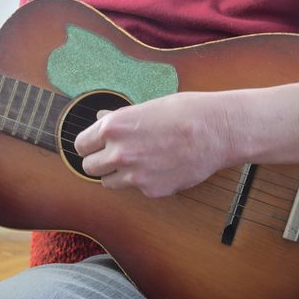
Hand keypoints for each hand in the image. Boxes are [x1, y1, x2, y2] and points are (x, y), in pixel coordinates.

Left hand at [74, 92, 233, 196]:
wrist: (217, 131)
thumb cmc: (186, 112)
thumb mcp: (147, 108)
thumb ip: (120, 120)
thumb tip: (101, 121)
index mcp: (114, 127)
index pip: (81, 145)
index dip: (89, 145)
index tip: (95, 146)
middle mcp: (119, 153)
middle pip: (90, 167)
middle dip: (100, 161)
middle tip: (116, 156)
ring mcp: (135, 176)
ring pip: (109, 183)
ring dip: (118, 175)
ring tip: (140, 162)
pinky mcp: (152, 191)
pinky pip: (138, 189)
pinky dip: (145, 182)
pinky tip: (162, 167)